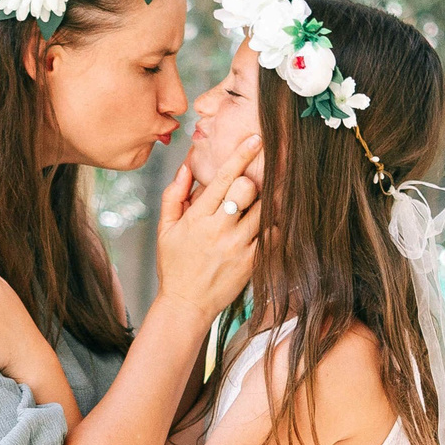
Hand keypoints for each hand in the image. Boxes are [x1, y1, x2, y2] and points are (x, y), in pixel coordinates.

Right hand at [152, 137, 263, 321]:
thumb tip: (187, 165)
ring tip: (279, 189)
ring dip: (272, 198)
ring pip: (265, 211)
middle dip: (254, 179)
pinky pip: (273, 236)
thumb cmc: (174, 265)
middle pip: (247, 190)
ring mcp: (238, 246)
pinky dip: (277, 224)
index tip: (255, 139)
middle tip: (259, 177)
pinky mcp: (252, 262)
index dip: (240, 155)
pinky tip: (276, 219)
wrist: (186, 305)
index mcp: (198, 217)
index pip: (222, 178)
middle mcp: (219, 229)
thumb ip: (175, 195)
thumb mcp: (165, 229)